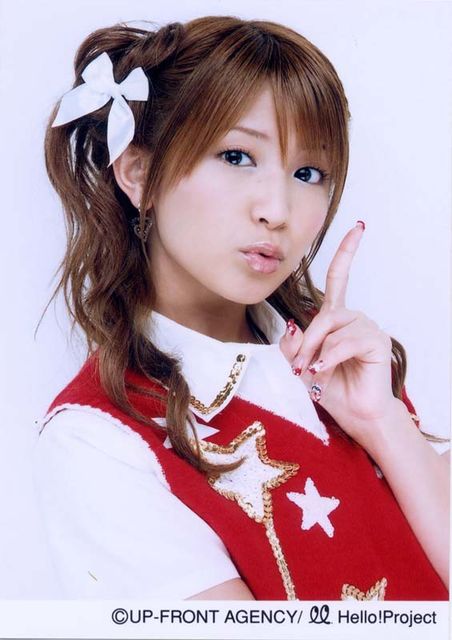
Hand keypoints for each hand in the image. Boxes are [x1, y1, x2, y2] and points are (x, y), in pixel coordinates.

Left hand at [280, 221, 398, 445]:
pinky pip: (347, 340)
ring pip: (333, 327)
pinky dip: (331, 356)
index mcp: (335, 319)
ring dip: (317, 351)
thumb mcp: (301, 365)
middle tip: (300, 368)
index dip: (347, 252)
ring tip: (315, 372)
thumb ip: (292, 345)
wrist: (354, 414)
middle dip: (307, 342)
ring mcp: (367, 328)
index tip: (358, 227)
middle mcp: (353, 319)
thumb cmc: (330, 388)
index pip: (339, 278)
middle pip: (324, 314)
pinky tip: (326, 370)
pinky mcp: (377, 341)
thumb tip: (293, 325)